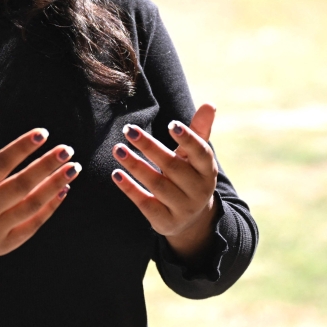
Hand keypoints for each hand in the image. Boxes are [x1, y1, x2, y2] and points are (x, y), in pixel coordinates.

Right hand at [0, 125, 80, 276]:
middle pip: (20, 186)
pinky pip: (32, 225)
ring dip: (54, 186)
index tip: (42, 133)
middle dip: (46, 166)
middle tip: (67, 149)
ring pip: (31, 206)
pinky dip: (49, 208)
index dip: (21, 148)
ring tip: (73, 168)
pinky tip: (63, 189)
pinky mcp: (5, 245)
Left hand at [112, 103, 218, 261]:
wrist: (192, 219)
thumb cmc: (190, 176)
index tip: (171, 124)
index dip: (188, 139)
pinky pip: (146, 204)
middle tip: (129, 129)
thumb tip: (209, 104)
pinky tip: (116, 174)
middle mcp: (199, 190)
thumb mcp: (196, 157)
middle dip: (150, 147)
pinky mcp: (166, 222)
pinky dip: (130, 189)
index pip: (201, 153)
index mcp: (207, 170)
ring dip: (135, 165)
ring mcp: (183, 208)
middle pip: (173, 167)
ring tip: (118, 149)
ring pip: (157, 185)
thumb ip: (199, 132)